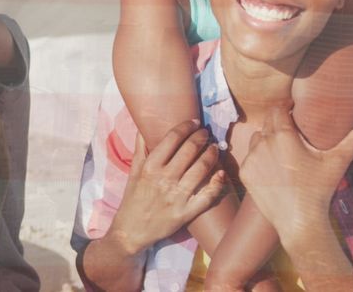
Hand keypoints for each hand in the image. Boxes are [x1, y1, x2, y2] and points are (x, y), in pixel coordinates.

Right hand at [108, 121, 226, 254]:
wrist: (131, 230)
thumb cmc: (133, 199)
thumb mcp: (133, 172)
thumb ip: (140, 149)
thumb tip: (144, 127)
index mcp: (150, 166)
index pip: (172, 138)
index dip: (186, 127)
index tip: (194, 123)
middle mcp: (164, 178)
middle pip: (190, 150)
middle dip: (202, 137)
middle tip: (206, 133)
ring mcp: (177, 196)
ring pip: (202, 168)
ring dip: (212, 154)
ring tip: (215, 148)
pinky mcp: (186, 213)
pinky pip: (207, 195)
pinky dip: (217, 182)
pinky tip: (221, 173)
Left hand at [239, 106, 352, 247]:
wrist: (299, 221)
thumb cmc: (319, 190)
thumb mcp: (337, 162)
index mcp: (283, 135)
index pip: (277, 109)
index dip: (284, 107)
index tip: (292, 111)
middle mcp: (263, 143)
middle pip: (267, 123)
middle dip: (277, 123)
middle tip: (290, 132)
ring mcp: (252, 158)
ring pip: (257, 139)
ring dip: (266, 140)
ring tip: (281, 150)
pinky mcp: (245, 173)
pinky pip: (250, 158)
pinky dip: (259, 159)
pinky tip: (272, 168)